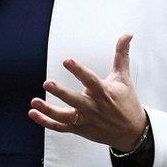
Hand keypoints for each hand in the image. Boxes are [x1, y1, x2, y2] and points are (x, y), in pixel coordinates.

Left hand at [28, 33, 147, 151]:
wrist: (133, 132)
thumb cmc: (127, 102)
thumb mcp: (124, 77)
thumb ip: (121, 54)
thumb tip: (128, 34)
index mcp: (104, 92)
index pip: (90, 80)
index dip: (78, 70)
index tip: (67, 61)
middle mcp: (94, 107)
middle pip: (75, 100)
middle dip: (61, 93)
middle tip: (47, 83)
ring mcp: (86, 120)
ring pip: (65, 117)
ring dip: (49, 110)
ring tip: (34, 102)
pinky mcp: (80, 129)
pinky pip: (61, 127)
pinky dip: (46, 122)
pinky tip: (33, 113)